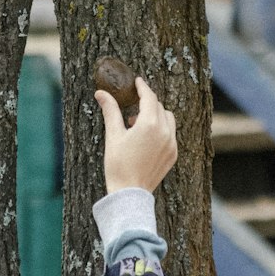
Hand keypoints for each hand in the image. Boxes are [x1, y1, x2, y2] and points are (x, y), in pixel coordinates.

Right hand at [94, 77, 176, 193]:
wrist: (129, 193)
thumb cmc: (118, 165)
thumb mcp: (113, 135)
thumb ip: (111, 111)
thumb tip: (101, 93)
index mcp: (150, 124)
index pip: (149, 97)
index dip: (143, 87)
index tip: (137, 82)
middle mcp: (165, 132)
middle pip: (159, 107)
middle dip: (147, 103)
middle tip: (132, 107)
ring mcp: (172, 144)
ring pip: (168, 119)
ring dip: (156, 115)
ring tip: (137, 124)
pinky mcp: (173, 154)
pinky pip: (171, 134)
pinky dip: (161, 129)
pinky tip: (146, 138)